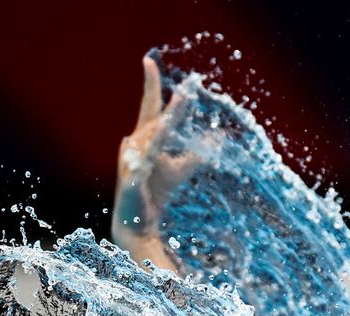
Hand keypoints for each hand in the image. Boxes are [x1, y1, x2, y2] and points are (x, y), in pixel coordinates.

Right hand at [111, 56, 198, 268]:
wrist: (139, 222)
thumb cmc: (156, 191)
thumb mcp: (180, 169)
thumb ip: (196, 151)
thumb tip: (219, 136)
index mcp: (145, 138)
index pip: (149, 106)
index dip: (151, 84)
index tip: (149, 60)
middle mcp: (135, 145)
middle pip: (150, 118)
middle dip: (155, 97)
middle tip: (176, 85)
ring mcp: (131, 162)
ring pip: (146, 140)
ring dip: (159, 128)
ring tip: (171, 115)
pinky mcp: (130, 182)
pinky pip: (140, 166)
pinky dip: (146, 157)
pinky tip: (151, 149)